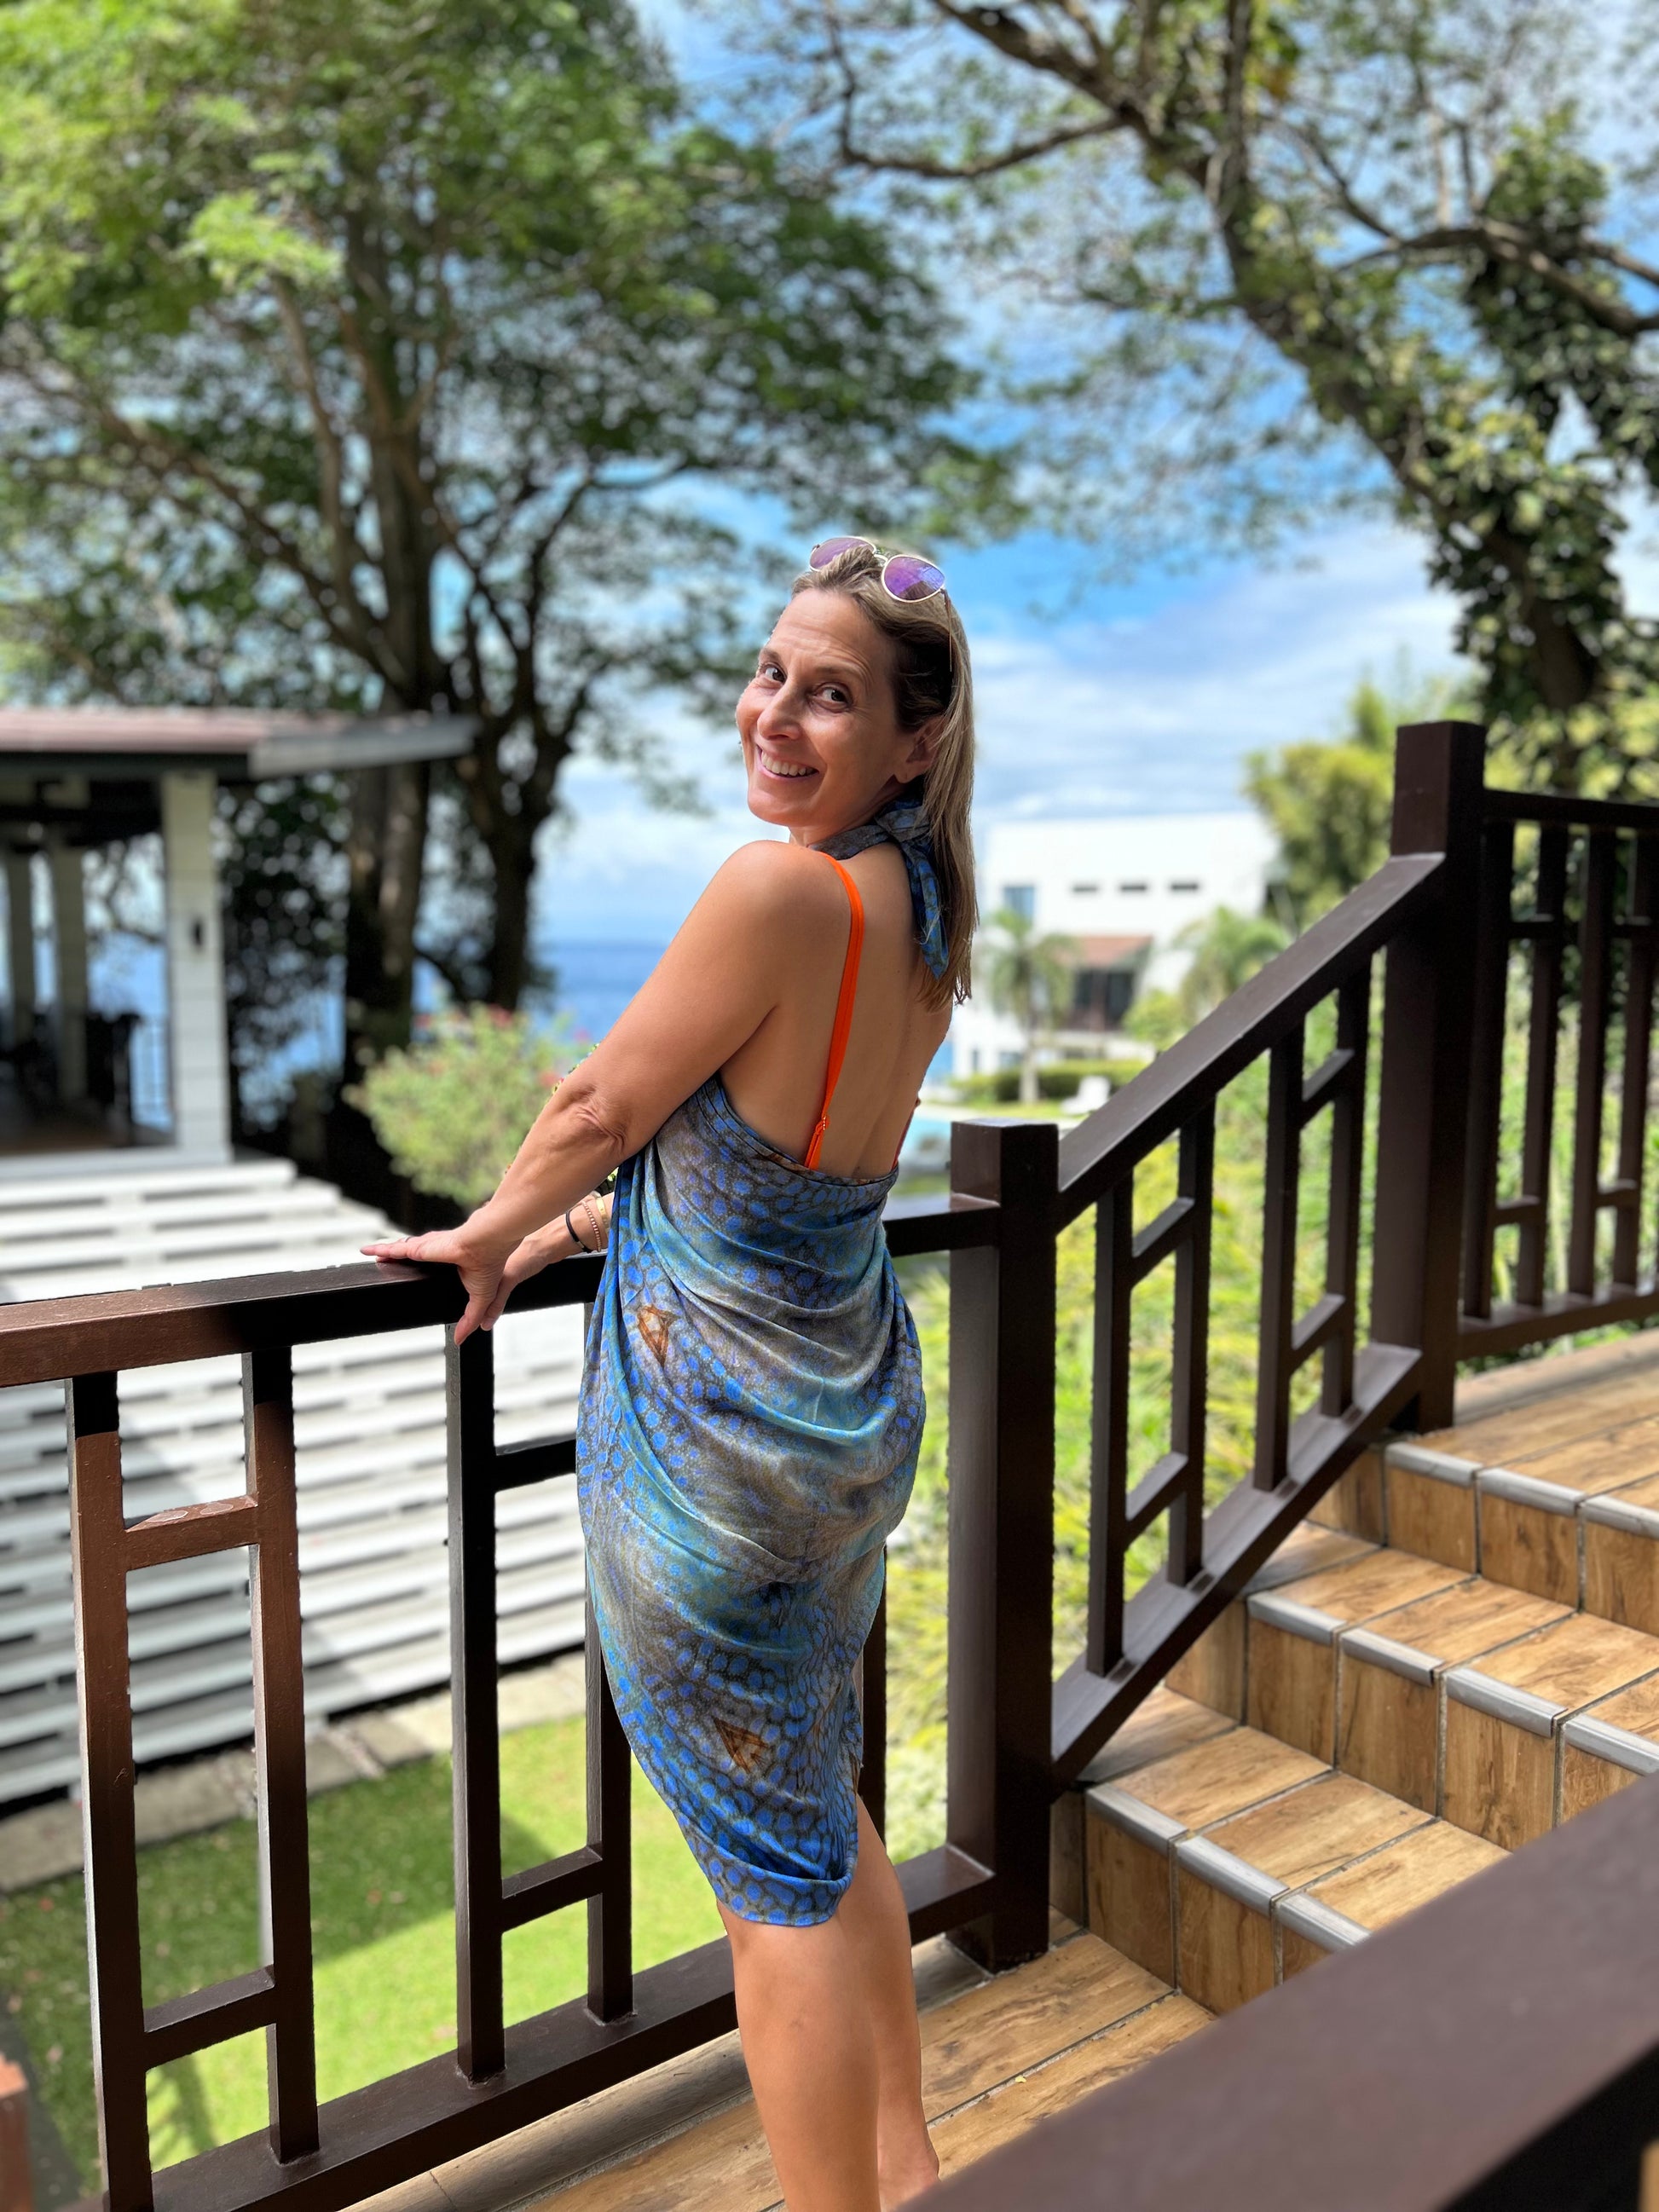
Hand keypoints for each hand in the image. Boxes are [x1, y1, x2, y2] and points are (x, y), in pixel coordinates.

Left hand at [360, 1226, 512, 1343]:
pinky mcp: (418, 1247)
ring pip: (399, 1251)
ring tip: (371, 1256)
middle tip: (384, 1266)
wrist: (489, 1243)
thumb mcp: (482, 1298)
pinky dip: (380, 1249)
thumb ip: (471, 1319)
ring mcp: (426, 1249)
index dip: (421, 1273)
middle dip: (398, 1260)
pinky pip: (394, 1249)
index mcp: (450, 1265)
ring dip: (385, 1253)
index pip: (430, 1269)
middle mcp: (436, 1254)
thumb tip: (462, 1339)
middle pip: (411, 1257)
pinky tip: (367, 1250)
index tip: (411, 1280)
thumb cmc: (490, 1263)